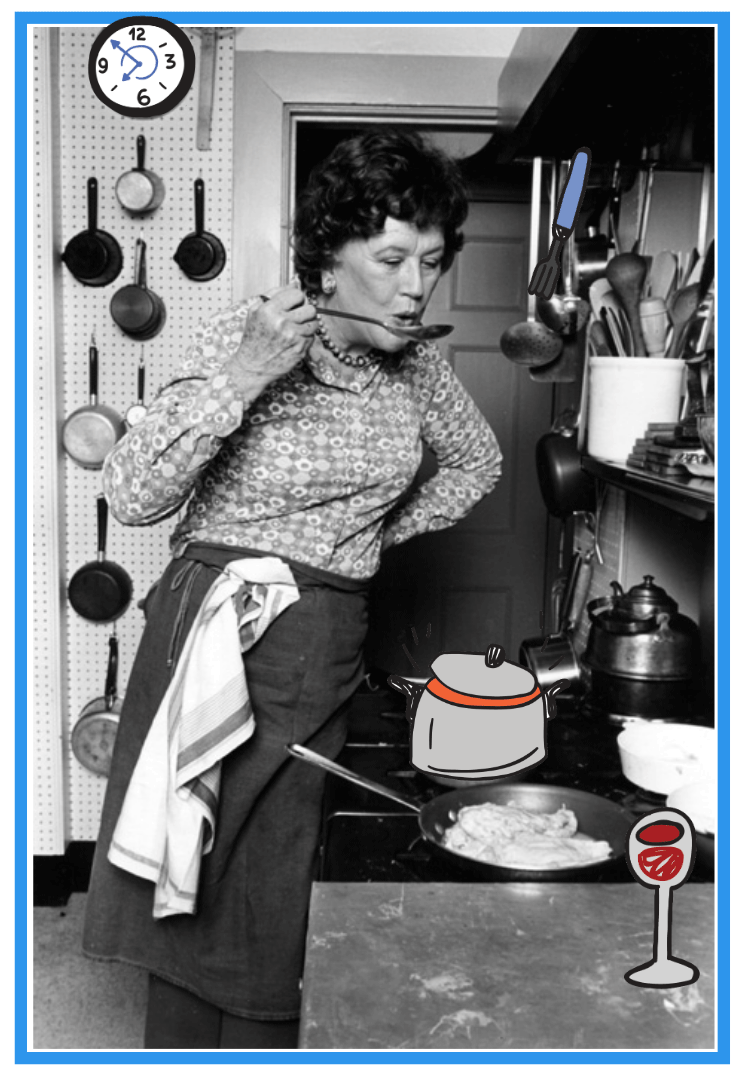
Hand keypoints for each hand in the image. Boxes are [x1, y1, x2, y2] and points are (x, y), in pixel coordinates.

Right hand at [225, 285, 316, 400]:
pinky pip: (312, 337)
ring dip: (307, 325)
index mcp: (270, 310)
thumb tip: (294, 282)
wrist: (253, 366)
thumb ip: (275, 294)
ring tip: (295, 329)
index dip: (296, 299)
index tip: (292, 304)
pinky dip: (305, 338)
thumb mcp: (255, 312)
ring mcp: (293, 337)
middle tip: (295, 317)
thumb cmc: (253, 340)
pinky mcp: (300, 349)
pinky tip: (294, 340)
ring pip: (314, 323)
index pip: (297, 294)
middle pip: (310, 308)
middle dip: (304, 312)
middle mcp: (282, 323)